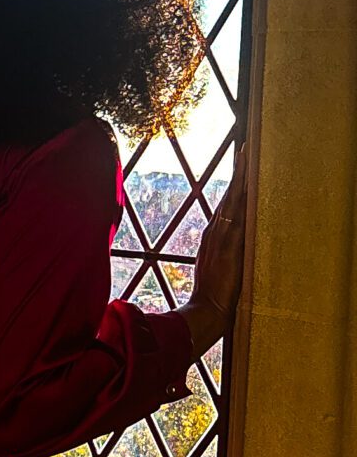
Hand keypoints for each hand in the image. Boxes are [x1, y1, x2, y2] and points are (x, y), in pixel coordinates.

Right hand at [185, 162, 247, 357]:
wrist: (207, 310)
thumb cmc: (213, 294)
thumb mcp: (215, 268)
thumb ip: (221, 253)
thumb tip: (228, 245)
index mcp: (215, 236)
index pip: (228, 203)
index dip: (236, 183)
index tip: (242, 162)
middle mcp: (217, 231)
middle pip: (231, 194)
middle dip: (240, 170)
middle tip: (248, 146)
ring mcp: (223, 235)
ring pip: (234, 198)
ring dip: (242, 176)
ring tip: (249, 154)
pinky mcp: (229, 242)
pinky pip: (238, 213)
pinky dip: (242, 195)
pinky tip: (249, 182)